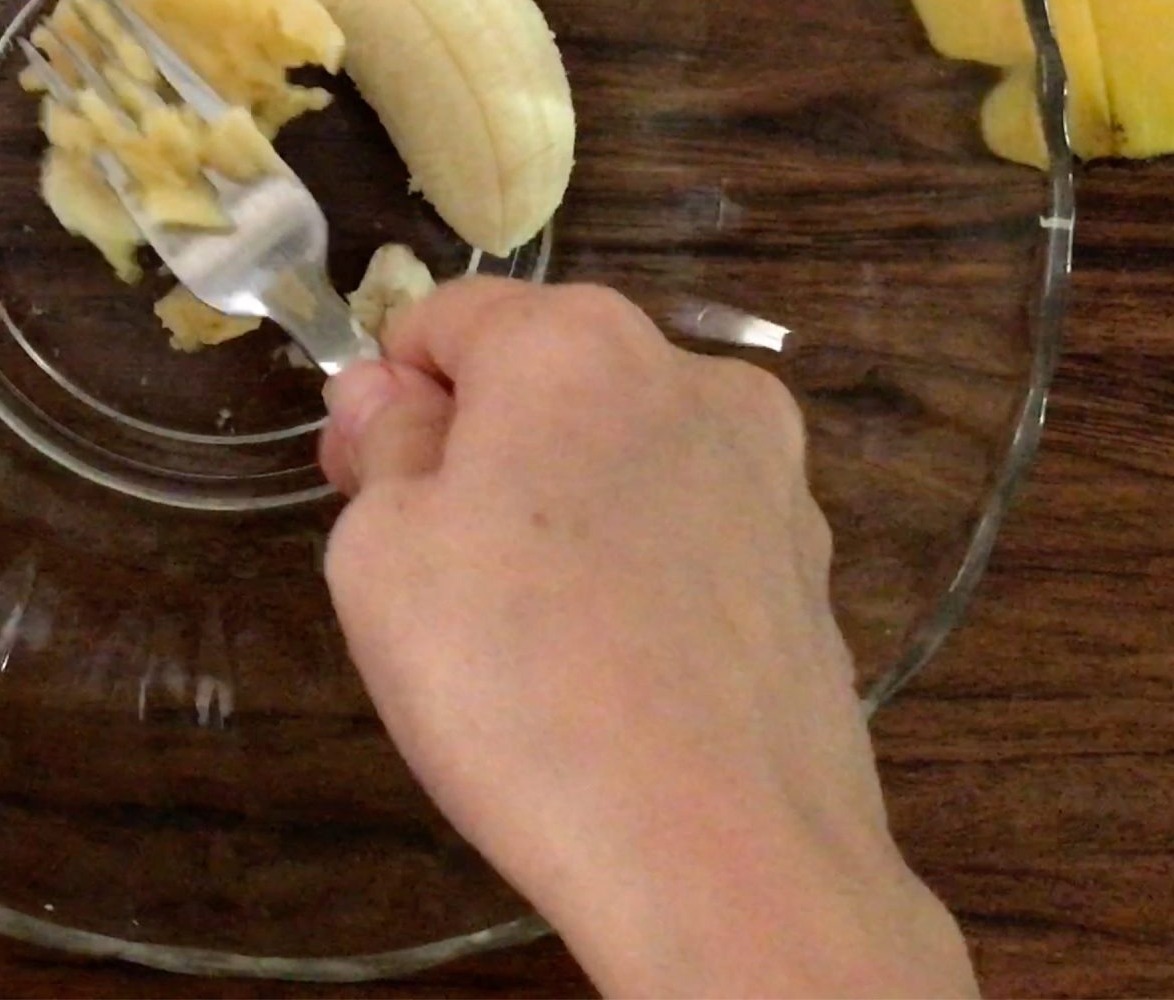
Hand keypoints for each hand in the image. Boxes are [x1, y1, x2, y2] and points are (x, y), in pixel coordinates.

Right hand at [318, 279, 973, 998]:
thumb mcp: (381, 556)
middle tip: (433, 583)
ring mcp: (772, 477)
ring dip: (564, 518)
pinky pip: (689, 545)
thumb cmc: (520, 685)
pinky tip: (615, 679)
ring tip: (532, 647)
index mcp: (577, 342)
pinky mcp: (810, 573)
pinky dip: (641, 582)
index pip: (445, 319)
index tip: (363, 493)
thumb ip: (381, 450)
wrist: (722, 855)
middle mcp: (694, 378)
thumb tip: (391, 401)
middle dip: (479, 454)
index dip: (385, 399)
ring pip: (623, 463)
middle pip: (545, 383)